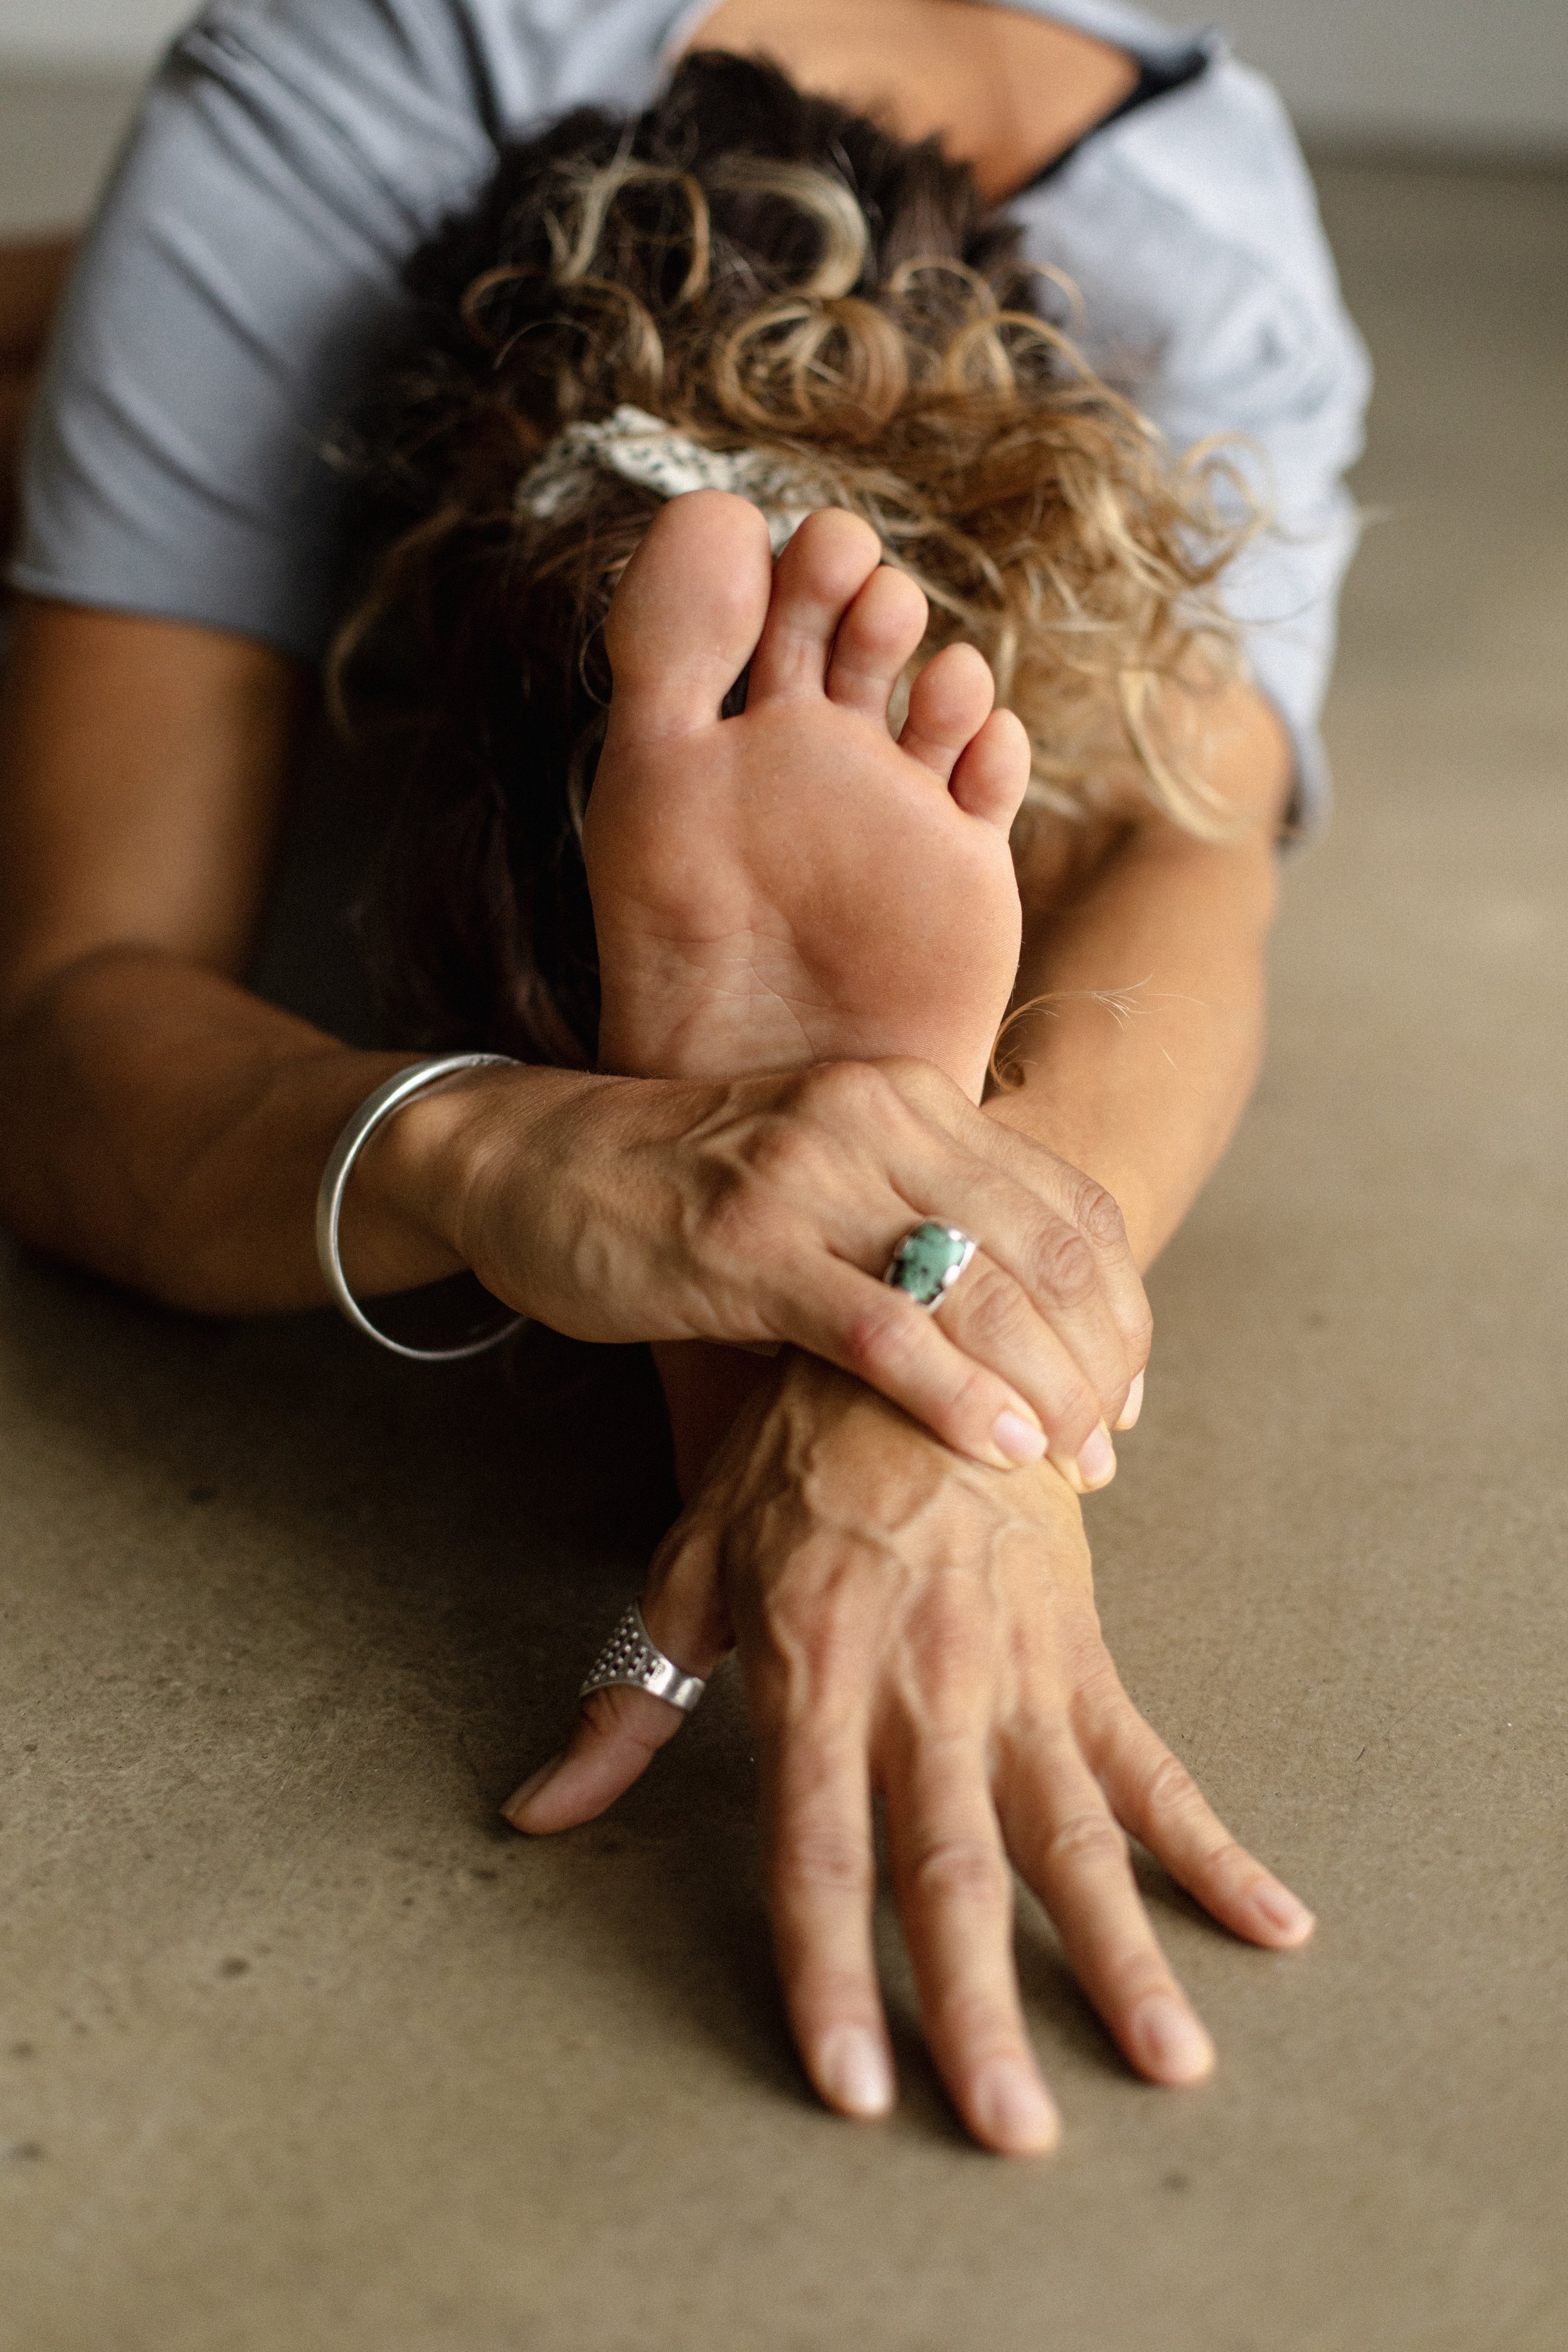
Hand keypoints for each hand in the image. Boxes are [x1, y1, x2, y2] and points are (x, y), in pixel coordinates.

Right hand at [397, 1054, 1149, 1481]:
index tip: (1121, 1397)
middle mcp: (877, 1118)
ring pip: (983, 1288)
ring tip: (1073, 1465)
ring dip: (1049, 1389)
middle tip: (1103, 1454)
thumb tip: (1014, 1330)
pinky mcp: (745, 1243)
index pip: (1069, 1203)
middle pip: (1050, 1248)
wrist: (526, 1160)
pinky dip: (957, 1394)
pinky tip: (1000, 1447)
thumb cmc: (676, 1189)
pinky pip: (884, 1325)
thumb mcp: (821, 1181)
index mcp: (910, 1099)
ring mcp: (811, 1175)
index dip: (1120, 1309)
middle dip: (1098, 1363)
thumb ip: (910, 1224)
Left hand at [504, 1352, 1314, 2151]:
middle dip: (980, 2008)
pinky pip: (1148, 1761)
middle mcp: (921, 1685)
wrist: (925, 1327)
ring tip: (1168, 2061)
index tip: (855, 2085)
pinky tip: (1267, 1922)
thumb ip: (629, 1702)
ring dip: (1116, 1955)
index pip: (814, 1852)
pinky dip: (1209, 1846)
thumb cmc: (793, 1454)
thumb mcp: (691, 1564)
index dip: (831, 1974)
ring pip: (1066, 1833)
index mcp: (812, 1669)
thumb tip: (539, 1812)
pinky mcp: (1079, 1648)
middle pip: (951, 1869)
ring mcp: (1013, 1669)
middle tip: (1016, 2131)